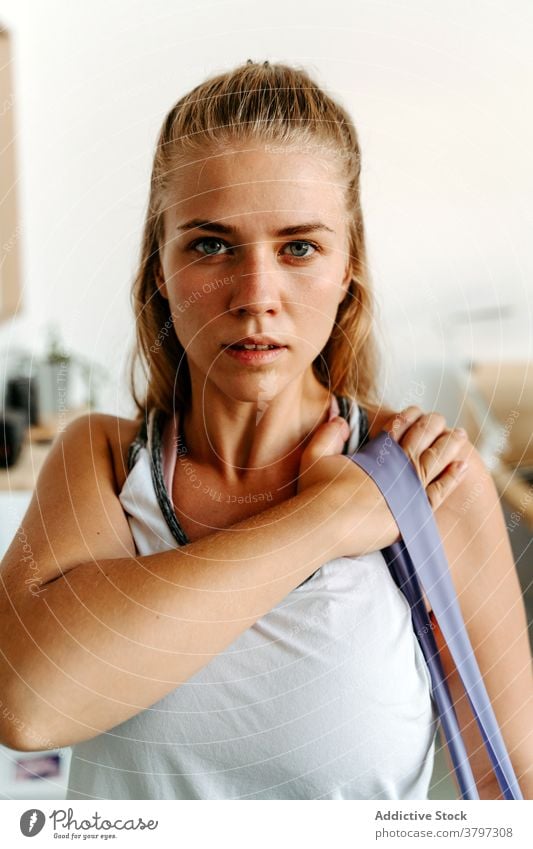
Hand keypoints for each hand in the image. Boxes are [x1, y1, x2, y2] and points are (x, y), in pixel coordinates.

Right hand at [297, 407, 468, 557]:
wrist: (327, 524)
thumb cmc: (318, 493)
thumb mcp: (315, 456)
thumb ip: (328, 434)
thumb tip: (341, 419)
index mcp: (377, 451)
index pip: (398, 427)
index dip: (408, 417)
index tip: (416, 411)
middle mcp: (397, 465)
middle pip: (421, 438)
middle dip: (432, 425)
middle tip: (440, 418)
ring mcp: (409, 487)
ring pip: (436, 459)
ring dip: (449, 444)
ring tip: (459, 435)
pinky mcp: (415, 511)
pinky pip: (441, 490)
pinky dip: (453, 476)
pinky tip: (463, 465)